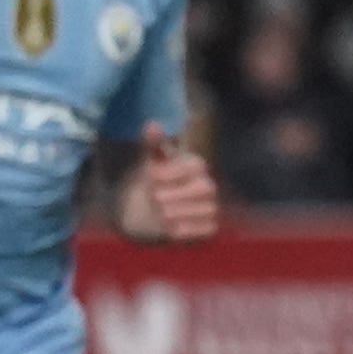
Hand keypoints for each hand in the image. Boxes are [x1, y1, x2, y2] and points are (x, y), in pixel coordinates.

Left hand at [124, 125, 220, 243]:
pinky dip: (185, 230)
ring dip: (177, 213)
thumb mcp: (146, 164)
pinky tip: (170, 228)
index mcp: (196, 165)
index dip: (170, 173)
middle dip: (173, 195)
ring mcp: (211, 206)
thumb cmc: (148, 186)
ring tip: (160, 213)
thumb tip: (152, 123)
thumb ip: (152, 145)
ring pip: (205, 209)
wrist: (142, 215)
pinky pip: (205, 229)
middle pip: (203, 188)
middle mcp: (208, 185)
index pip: (195, 166)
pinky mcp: (209, 228)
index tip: (150, 179)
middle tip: (153, 199)